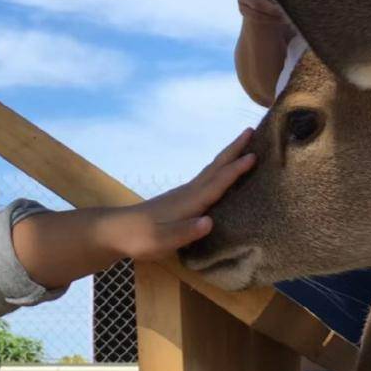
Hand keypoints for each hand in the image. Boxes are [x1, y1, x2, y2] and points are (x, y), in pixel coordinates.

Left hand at [91, 129, 256, 261]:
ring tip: (243, 144)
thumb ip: (185, 232)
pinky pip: (206, 178)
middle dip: (233, 150)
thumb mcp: (162, 241)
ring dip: (228, 156)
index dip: (235, 170)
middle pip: (215, 167)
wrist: (117, 231)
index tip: (254, 155)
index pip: (217, 183)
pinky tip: (221, 172)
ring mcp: (183, 194)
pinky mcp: (180, 199)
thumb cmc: (139, 238)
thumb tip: (209, 222)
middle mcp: (188, 193)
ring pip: (211, 170)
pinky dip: (218, 169)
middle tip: (251, 130)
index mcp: (189, 202)